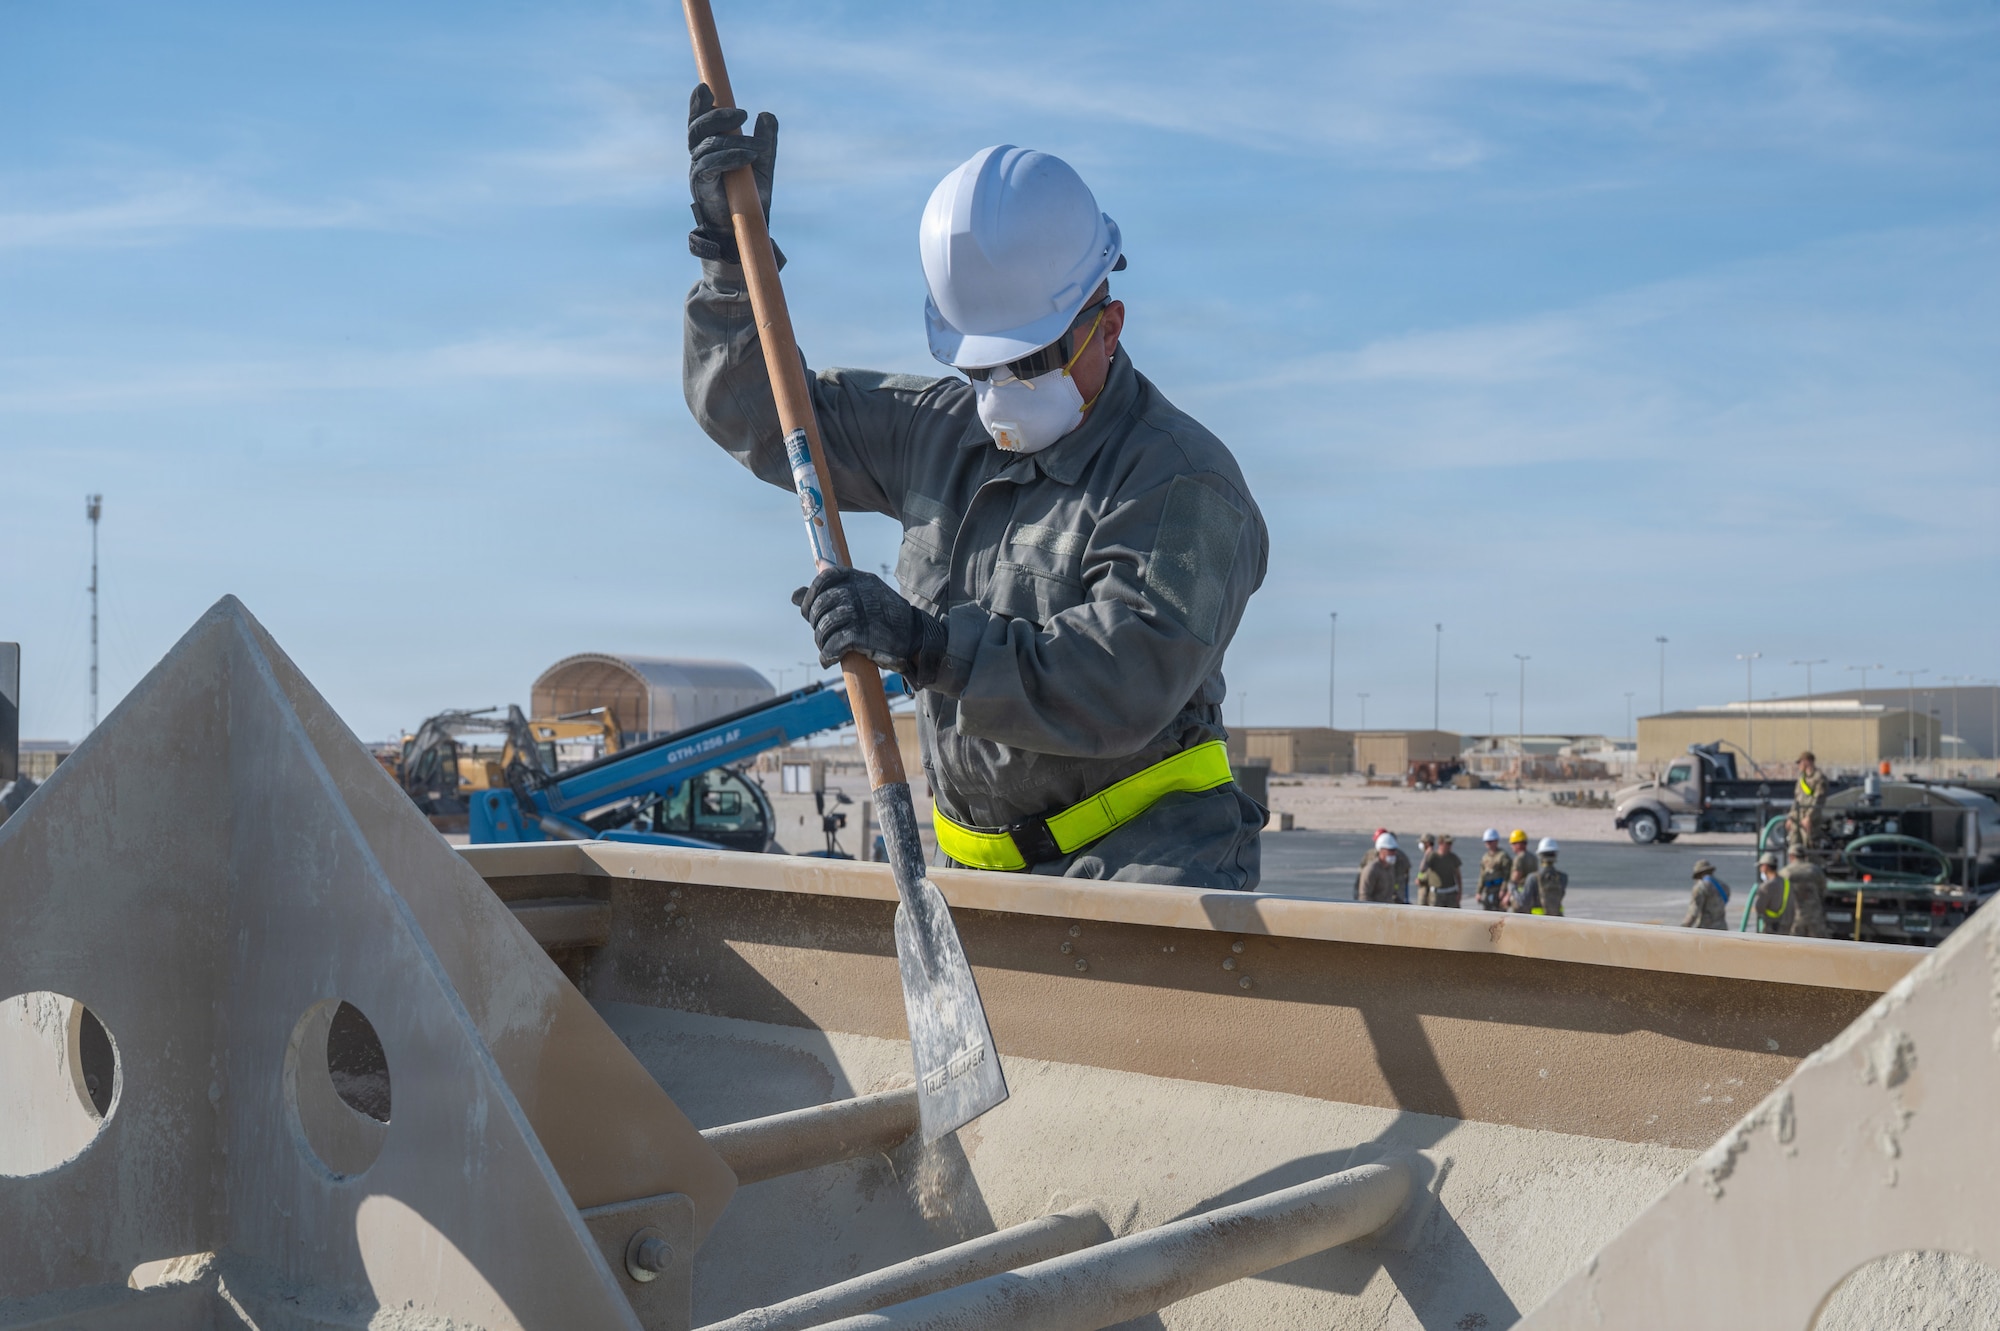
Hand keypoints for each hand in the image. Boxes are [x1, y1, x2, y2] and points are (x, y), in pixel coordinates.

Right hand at [687, 83, 781, 266]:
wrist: (747, 229)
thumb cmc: (751, 197)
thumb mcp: (762, 164)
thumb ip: (765, 141)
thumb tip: (766, 114)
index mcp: (709, 149)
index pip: (699, 122)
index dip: (698, 104)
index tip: (706, 87)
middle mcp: (699, 158)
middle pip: (697, 129)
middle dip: (716, 115)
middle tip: (742, 112)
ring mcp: (698, 173)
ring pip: (704, 146)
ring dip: (732, 142)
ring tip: (757, 148)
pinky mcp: (703, 188)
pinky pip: (708, 165)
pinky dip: (728, 158)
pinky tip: (747, 158)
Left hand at [792, 566, 947, 687]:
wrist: (915, 638)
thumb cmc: (885, 618)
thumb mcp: (861, 597)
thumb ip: (829, 593)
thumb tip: (795, 596)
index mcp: (859, 579)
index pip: (824, 578)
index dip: (811, 595)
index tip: (809, 611)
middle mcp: (858, 593)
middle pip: (821, 604)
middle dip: (816, 623)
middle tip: (822, 635)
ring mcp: (860, 613)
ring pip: (825, 626)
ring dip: (821, 641)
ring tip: (827, 649)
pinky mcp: (861, 635)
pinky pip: (832, 645)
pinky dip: (827, 655)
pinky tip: (829, 659)